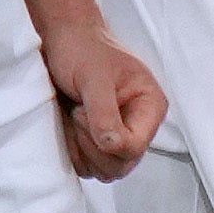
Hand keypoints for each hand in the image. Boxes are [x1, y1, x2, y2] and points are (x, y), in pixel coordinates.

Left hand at [46, 22, 164, 187]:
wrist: (63, 41)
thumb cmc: (83, 49)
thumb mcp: (94, 78)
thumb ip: (104, 112)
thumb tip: (113, 144)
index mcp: (150, 107)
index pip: (135, 147)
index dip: (107, 140)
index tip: (85, 111)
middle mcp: (139, 125)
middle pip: (122, 165)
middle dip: (93, 145)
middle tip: (78, 112)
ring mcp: (119, 136)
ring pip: (105, 171)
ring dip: (82, 149)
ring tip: (75, 115)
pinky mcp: (98, 143)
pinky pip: (87, 167)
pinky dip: (73, 152)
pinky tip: (68, 125)